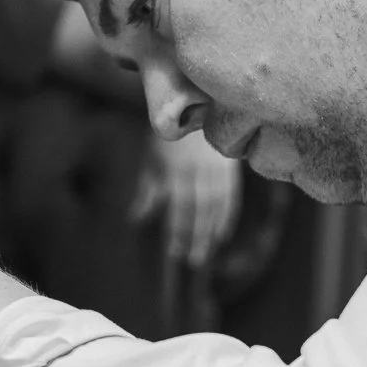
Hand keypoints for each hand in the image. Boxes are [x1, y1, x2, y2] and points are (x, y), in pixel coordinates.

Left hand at [131, 133, 241, 266]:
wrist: (196, 106)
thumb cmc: (167, 138)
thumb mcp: (152, 160)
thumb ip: (147, 190)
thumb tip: (136, 218)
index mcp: (176, 172)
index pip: (179, 210)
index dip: (178, 233)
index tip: (174, 253)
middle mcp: (198, 174)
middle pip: (199, 213)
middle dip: (196, 239)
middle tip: (193, 261)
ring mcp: (216, 171)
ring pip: (216, 208)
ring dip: (210, 233)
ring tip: (206, 253)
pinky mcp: (229, 168)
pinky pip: (230, 197)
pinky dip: (226, 217)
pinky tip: (221, 234)